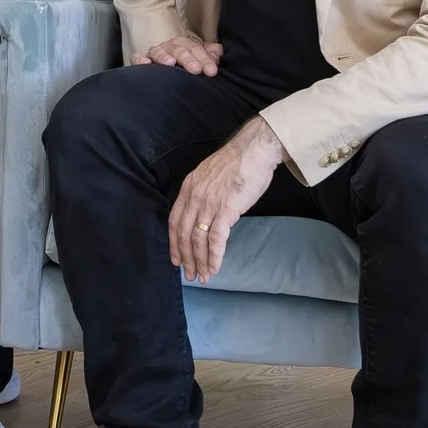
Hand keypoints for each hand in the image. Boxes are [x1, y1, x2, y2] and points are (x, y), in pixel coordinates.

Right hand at [140, 34, 222, 75]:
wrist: (166, 77)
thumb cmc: (185, 68)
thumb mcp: (200, 61)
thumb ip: (210, 55)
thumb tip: (217, 53)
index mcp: (183, 45)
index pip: (195, 48)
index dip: (204, 59)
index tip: (211, 71)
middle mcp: (168, 48)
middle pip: (178, 49)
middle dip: (188, 59)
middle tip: (196, 69)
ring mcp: (153, 54)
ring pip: (158, 51)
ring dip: (165, 56)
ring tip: (171, 64)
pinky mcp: (140, 61)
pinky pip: (138, 58)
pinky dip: (141, 60)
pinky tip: (147, 65)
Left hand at [168, 117, 282, 282]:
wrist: (253, 151)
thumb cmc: (237, 163)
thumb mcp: (209, 175)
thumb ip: (203, 193)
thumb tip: (204, 213)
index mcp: (188, 188)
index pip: (174, 221)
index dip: (174, 243)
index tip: (176, 258)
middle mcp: (194, 197)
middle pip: (184, 234)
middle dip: (186, 258)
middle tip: (189, 274)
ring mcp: (209, 204)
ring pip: (198, 240)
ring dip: (200, 261)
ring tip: (203, 276)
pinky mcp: (226, 210)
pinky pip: (216, 239)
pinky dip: (214, 256)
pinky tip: (215, 268)